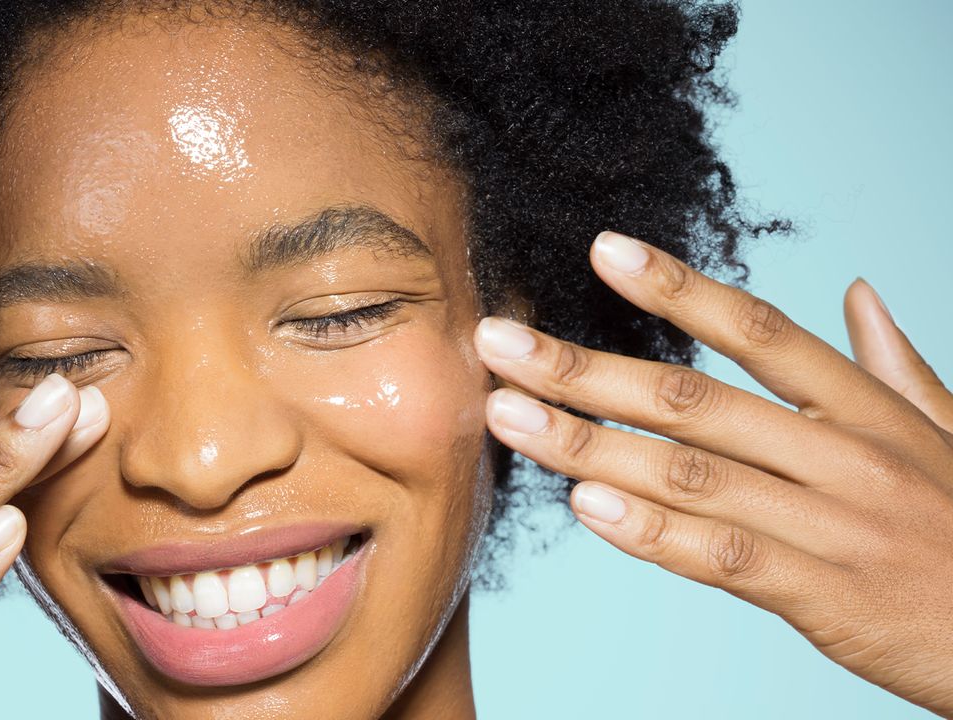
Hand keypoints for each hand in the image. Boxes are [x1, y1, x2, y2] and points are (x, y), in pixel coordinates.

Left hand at [475, 232, 952, 716]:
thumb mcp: (946, 435)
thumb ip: (894, 363)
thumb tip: (857, 290)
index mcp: (864, 406)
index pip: (757, 329)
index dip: (676, 288)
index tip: (600, 250)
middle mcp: (842, 452)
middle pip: (693, 399)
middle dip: (584, 367)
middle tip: (497, 342)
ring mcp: (831, 522)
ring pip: (689, 474)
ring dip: (587, 442)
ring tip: (506, 416)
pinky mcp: (822, 593)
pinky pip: (721, 555)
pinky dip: (650, 531)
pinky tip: (584, 505)